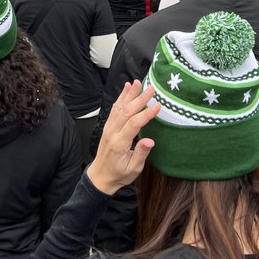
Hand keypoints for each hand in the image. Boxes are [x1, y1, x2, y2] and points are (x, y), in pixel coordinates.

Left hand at [86, 81, 158, 195]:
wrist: (100, 176)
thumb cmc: (119, 174)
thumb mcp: (133, 169)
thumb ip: (141, 154)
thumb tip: (150, 141)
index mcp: (119, 143)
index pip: (133, 124)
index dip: (146, 114)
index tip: (158, 106)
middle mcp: (112, 132)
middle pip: (126, 111)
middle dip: (139, 99)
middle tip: (151, 89)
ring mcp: (108, 128)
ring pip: (119, 107)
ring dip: (129, 94)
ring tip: (137, 82)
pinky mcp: (108, 126)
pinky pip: (114, 109)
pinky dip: (120, 98)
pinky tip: (126, 89)